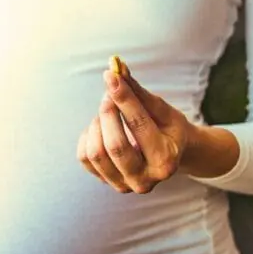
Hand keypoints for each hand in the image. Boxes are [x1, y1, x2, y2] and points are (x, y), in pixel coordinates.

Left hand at [77, 68, 195, 193]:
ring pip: (95, 153)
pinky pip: (84, 157)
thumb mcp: (161, 110)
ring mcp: (124, 185)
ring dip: (97, 125)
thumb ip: (139, 93)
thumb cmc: (166, 128)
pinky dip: (88, 136)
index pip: (139, 126)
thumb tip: (117, 68)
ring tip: (108, 113)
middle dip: (107, 113)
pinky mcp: (105, 182)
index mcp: (166, 160)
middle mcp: (145, 180)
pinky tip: (101, 129)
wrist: (168, 155)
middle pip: (114, 146)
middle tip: (108, 94)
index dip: (123, 98)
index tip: (111, 76)